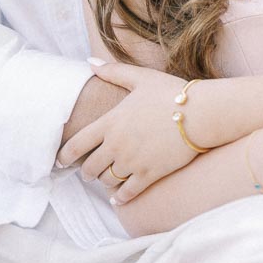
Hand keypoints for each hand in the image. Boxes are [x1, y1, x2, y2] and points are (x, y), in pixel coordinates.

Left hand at [57, 62, 196, 200]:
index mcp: (111, 122)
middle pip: (90, 168)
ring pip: (108, 181)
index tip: (61, 161)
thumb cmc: (171, 92)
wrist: (201, 113)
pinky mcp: (149, 174)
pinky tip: (119, 199)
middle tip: (87, 172)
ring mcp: (132, 161)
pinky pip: (128, 193)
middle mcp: (117, 144)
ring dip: (104, 182)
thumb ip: (113, 72)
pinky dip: (120, 198)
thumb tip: (89, 62)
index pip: (77, 143)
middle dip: (86, 172)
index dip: (65, 155)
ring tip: (106, 180)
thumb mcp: (140, 78)